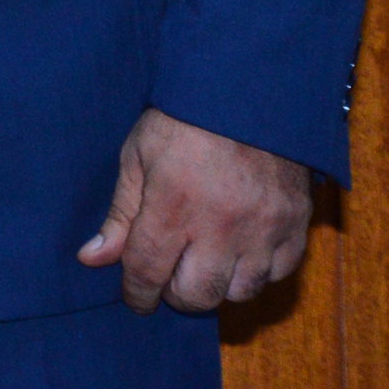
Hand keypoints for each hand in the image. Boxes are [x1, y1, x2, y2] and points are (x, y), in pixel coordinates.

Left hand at [77, 107, 313, 311]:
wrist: (246, 89)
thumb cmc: (181, 118)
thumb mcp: (137, 156)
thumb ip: (120, 214)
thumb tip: (92, 259)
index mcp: (173, 205)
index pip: (148, 272)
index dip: (137, 294)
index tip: (134, 299)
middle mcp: (221, 225)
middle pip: (198, 295)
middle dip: (176, 295)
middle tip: (169, 278)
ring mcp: (264, 228)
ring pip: (241, 292)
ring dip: (218, 287)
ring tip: (204, 265)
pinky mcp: (297, 224)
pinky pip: (279, 273)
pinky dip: (257, 272)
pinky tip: (240, 253)